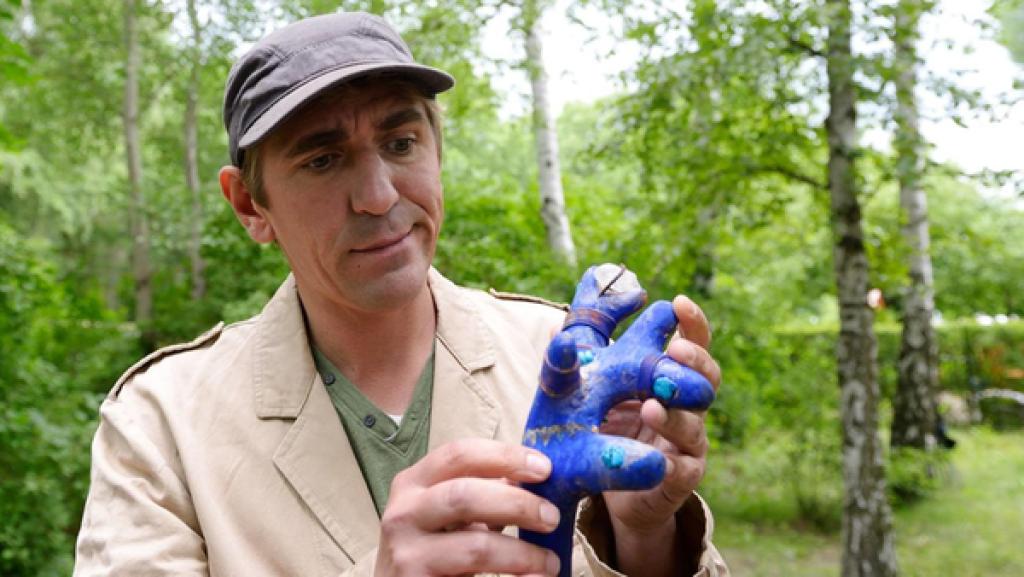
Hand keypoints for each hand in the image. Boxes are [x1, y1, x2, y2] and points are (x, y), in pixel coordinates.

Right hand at [375, 439, 562, 575]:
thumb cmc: (434, 550)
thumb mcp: (452, 515)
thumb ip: (485, 493)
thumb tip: (537, 477)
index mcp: (414, 482)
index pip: (460, 454)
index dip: (505, 456)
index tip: (545, 469)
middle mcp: (403, 512)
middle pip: (466, 495)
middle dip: (517, 504)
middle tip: (551, 517)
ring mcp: (405, 552)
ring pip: (475, 546)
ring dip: (522, 553)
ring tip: (550, 562)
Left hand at [602, 295, 720, 545]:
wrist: (608, 481)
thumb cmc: (610, 414)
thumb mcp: (596, 367)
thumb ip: (595, 323)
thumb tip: (593, 274)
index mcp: (671, 372)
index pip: (691, 342)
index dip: (691, 323)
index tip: (678, 303)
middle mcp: (687, 403)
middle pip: (707, 379)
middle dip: (694, 362)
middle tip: (673, 349)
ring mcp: (687, 440)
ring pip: (695, 424)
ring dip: (676, 413)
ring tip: (652, 403)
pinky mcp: (679, 477)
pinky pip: (681, 469)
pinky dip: (669, 462)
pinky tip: (657, 458)